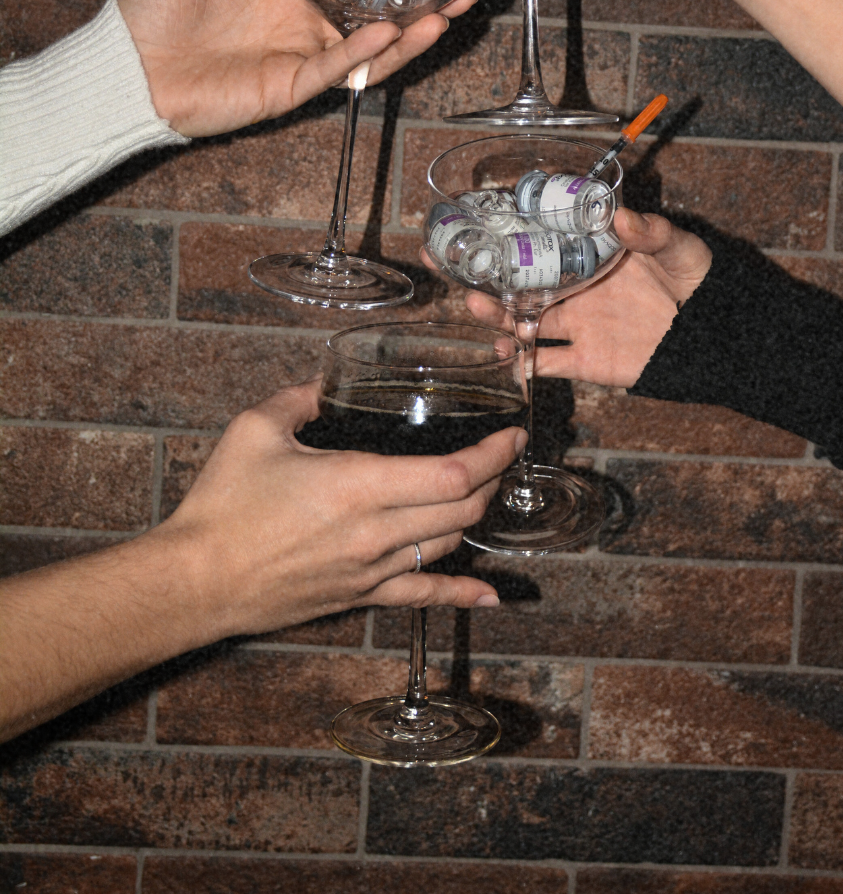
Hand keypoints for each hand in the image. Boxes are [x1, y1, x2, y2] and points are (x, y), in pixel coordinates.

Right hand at [0, 379, 524, 740]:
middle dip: (494, 478)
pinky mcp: (358, 596)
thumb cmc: (221, 505)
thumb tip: (323, 382)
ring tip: (485, 490)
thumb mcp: (254, 430)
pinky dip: (461, 592)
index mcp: (358, 485)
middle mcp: (376, 532)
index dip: (494, 453)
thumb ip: (298, 398)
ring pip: (448, 545)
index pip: (453, 473)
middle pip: (463, 509)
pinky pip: (421, 596)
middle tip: (502, 454)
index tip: (512, 434)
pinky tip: (490, 595)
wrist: (194, 581)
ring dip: (475, 516)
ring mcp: (371, 570)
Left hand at [117, 0, 477, 136]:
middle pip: (373, 11)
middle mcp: (300, 21)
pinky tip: (392, 30)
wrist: (127, 68)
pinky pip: (338, 69)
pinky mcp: (292, 85)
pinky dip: (366, 53)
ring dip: (411, 32)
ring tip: (447, 8)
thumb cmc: (148, 10)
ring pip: (370, 46)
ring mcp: (301, 55)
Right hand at [460, 209, 711, 387]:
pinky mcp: (586, 361)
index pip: (541, 243)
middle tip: (453, 268)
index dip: (507, 237)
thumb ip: (652, 233)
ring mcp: (578, 325)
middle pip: (519, 284)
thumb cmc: (701, 283)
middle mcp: (576, 289)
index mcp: (591, 256)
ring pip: (523, 323)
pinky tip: (506, 362)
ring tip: (479, 308)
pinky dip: (523, 367)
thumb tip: (621, 216)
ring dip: (497, 318)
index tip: (473, 226)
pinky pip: (546, 366)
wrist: (717, 339)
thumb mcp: (679, 249)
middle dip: (484, 278)